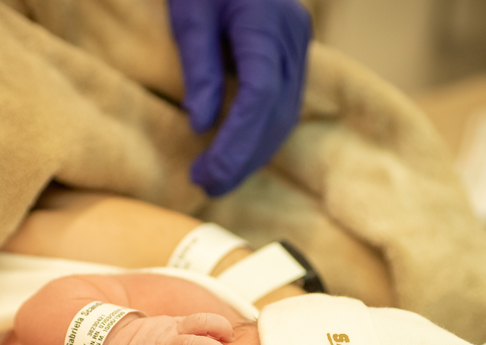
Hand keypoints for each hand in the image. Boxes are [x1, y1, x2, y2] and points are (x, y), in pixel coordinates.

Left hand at [167, 0, 310, 195]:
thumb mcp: (189, 13)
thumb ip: (198, 67)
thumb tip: (202, 123)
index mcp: (266, 23)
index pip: (258, 98)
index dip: (235, 143)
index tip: (207, 172)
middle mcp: (291, 37)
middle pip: (276, 113)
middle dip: (243, 158)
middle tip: (207, 186)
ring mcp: (297, 44)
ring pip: (284, 114)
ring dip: (253, 152)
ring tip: (217, 177)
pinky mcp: (291, 51)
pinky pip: (283, 103)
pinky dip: (260, 132)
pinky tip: (236, 151)